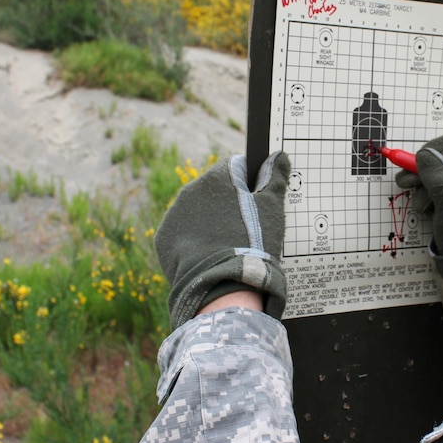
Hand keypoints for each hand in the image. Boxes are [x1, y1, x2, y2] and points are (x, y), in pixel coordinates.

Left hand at [155, 152, 289, 327]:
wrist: (223, 285)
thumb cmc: (252, 243)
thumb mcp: (271, 208)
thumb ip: (275, 178)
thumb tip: (278, 156)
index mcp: (217, 177)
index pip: (236, 166)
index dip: (251, 182)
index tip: (259, 201)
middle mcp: (190, 190)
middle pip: (215, 190)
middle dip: (230, 203)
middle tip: (246, 228)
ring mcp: (174, 215)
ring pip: (198, 211)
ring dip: (211, 221)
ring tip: (228, 244)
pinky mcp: (164, 239)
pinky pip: (183, 233)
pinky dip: (195, 240)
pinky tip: (210, 254)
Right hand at [396, 126, 442, 314]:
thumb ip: (439, 175)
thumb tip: (424, 155)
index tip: (428, 159)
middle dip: (427, 164)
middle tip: (409, 177)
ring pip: (438, 166)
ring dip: (422, 179)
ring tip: (418, 198)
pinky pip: (433, 181)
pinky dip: (423, 190)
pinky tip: (424, 207)